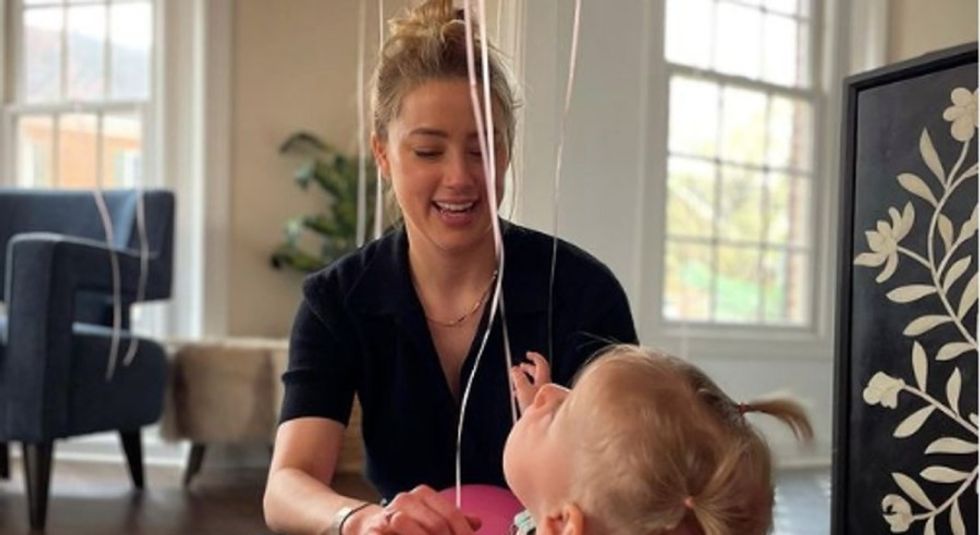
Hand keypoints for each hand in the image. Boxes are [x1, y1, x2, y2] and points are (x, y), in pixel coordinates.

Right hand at [356, 485, 480, 534]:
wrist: (368, 528)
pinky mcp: (373, 530)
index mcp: (423, 495)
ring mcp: (388, 514)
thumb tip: (477, 522)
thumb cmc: (405, 526)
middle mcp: (406, 500)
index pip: (451, 515)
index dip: (462, 533)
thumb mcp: (430, 519)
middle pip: (436, 525)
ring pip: (411, 527)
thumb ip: (452, 521)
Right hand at [510, 351, 550, 413]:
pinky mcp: (542, 404)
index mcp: (543, 380)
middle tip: (521, 366)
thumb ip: (518, 378)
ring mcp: (545, 395)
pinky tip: (519, 394)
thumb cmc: (535, 407)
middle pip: (538, 373)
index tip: (528, 354)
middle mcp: (546, 386)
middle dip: (529, 368)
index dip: (535, 357)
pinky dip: (526, 389)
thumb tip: (514, 369)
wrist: (542, 424)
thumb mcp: (523, 389)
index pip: (541, 363)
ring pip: (536, 383)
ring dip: (526, 379)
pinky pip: (534, 392)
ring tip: (517, 379)